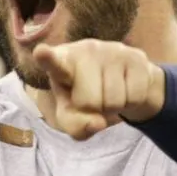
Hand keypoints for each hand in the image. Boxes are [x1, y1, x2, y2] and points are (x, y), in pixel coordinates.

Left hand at [33, 39, 164, 140]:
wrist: (124, 80)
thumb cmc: (87, 96)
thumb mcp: (73, 115)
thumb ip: (75, 125)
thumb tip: (97, 123)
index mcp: (61, 62)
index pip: (53, 62)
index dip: (47, 58)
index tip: (40, 52)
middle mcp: (86, 50)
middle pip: (89, 102)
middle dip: (94, 109)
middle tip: (96, 98)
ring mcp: (112, 50)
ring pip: (114, 101)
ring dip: (114, 107)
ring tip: (111, 92)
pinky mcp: (136, 57)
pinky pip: (135, 97)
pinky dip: (132, 102)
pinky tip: (127, 88)